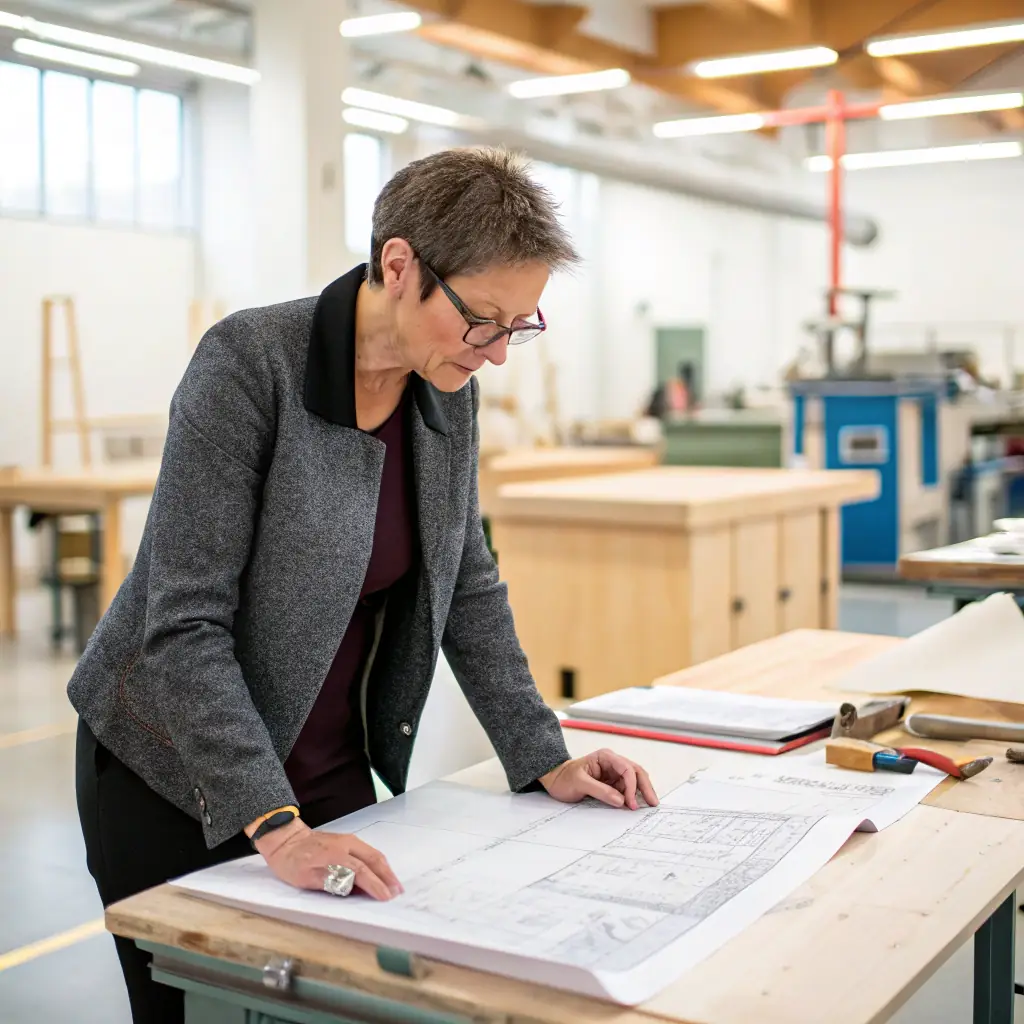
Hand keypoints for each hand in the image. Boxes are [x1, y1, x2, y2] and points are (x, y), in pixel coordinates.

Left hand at [255, 818, 402, 900]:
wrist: (286, 840)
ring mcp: (349, 840)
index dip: (375, 885)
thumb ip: (327, 881)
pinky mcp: (349, 841)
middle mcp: (346, 844)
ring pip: (374, 854)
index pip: (361, 871)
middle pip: (374, 859)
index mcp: (335, 854)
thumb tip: (348, 887)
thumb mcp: (303, 877)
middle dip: (387, 876)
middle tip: (398, 892)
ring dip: (386, 870)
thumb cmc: (292, 861)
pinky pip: (369, 852)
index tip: (385, 897)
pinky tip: (383, 873)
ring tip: (395, 885)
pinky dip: (379, 863)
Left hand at [539, 749, 658, 810]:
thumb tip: (621, 800)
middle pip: (636, 772)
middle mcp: (613, 763)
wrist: (555, 781)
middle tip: (653, 803)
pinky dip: (633, 797)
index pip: (626, 768)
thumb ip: (600, 791)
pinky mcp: (612, 784)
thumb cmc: (564, 778)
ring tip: (648, 806)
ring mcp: (614, 773)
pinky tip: (637, 805)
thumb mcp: (579, 783)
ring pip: (634, 781)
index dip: (632, 786)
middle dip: (645, 787)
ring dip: (641, 792)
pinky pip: (627, 789)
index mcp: (605, 757)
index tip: (631, 803)